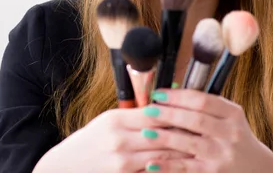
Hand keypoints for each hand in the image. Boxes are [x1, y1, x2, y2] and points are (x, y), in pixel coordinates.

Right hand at [33, 107, 189, 172]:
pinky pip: (153, 171)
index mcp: (115, 119)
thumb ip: (132, 117)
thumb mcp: (106, 123)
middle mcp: (119, 138)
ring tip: (200, 148)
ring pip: (161, 154)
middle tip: (206, 131)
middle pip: (162, 133)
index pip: (154, 112)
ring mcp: (122, 160)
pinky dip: (168, 168)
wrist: (66, 167)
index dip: (176, 112)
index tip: (194, 111)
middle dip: (185, 132)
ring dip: (182, 152)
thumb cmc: (88, 143)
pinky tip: (181, 166)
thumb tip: (160, 107)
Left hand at [139, 89, 272, 171]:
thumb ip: (206, 106)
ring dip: (166, 138)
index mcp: (232, 114)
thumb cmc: (235, 138)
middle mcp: (230, 133)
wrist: (257, 168)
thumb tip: (170, 91)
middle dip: (169, 113)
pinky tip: (152, 163)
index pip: (203, 100)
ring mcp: (222, 154)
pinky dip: (168, 165)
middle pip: (196, 120)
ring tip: (146, 132)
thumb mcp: (229, 117)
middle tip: (148, 109)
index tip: (159, 93)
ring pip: (190, 143)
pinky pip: (187, 168)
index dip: (178, 96)